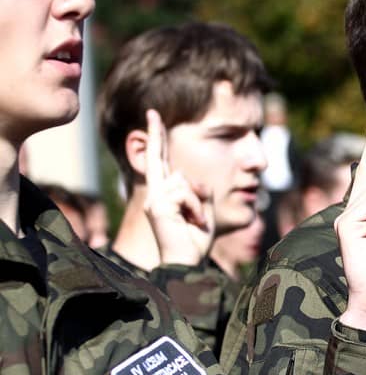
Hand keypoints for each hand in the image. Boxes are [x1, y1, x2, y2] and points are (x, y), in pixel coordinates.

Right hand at [143, 109, 214, 265]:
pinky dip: (196, 208)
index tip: (153, 117)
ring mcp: (154, 200)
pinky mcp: (156, 207)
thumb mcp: (205, 210)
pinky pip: (185, 193)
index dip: (157, 139)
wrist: (187, 264)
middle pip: (159, 159)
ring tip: (197, 221)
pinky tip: (194, 222)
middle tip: (152, 111)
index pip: (161, 161)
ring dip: (198, 203)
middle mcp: (155, 194)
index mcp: (166, 194)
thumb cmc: (195, 240)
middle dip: (156, 135)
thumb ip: (201, 191)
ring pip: (184, 182)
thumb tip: (191, 179)